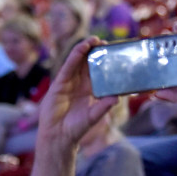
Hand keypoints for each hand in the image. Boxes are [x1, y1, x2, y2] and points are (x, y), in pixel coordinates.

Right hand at [35, 37, 117, 156]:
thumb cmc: (76, 128)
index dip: (105, 62)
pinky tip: (81, 48)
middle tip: (106, 42)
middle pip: (88, 63)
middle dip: (96, 52)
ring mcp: (69, 82)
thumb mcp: (94, 116)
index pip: (99, 72)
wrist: (59, 136)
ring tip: (94, 39)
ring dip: (85, 49)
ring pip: (78, 62)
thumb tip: (117, 97)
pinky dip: (75, 56)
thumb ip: (104, 106)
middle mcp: (80, 84)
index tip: (114, 52)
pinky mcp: (59, 83)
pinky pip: (68, 66)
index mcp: (90, 90)